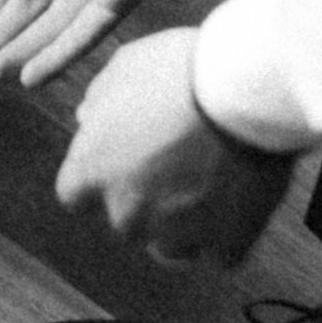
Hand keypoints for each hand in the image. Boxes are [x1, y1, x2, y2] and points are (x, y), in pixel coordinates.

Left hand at [57, 26, 296, 265]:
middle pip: (125, 222)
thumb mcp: (124, 67)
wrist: (246, 90)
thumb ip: (98, 101)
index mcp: (90, 171)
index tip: (124, 162)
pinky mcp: (224, 246)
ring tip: (213, 184)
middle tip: (180, 166)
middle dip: (145, 201)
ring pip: (171, 246)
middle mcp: (124, 212)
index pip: (75, 194)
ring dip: (184, 225)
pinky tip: (240, 205)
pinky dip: (229, 237)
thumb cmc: (181, 69)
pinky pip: (220, 255)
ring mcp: (175, 234)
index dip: (100, 179)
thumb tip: (87, 118)